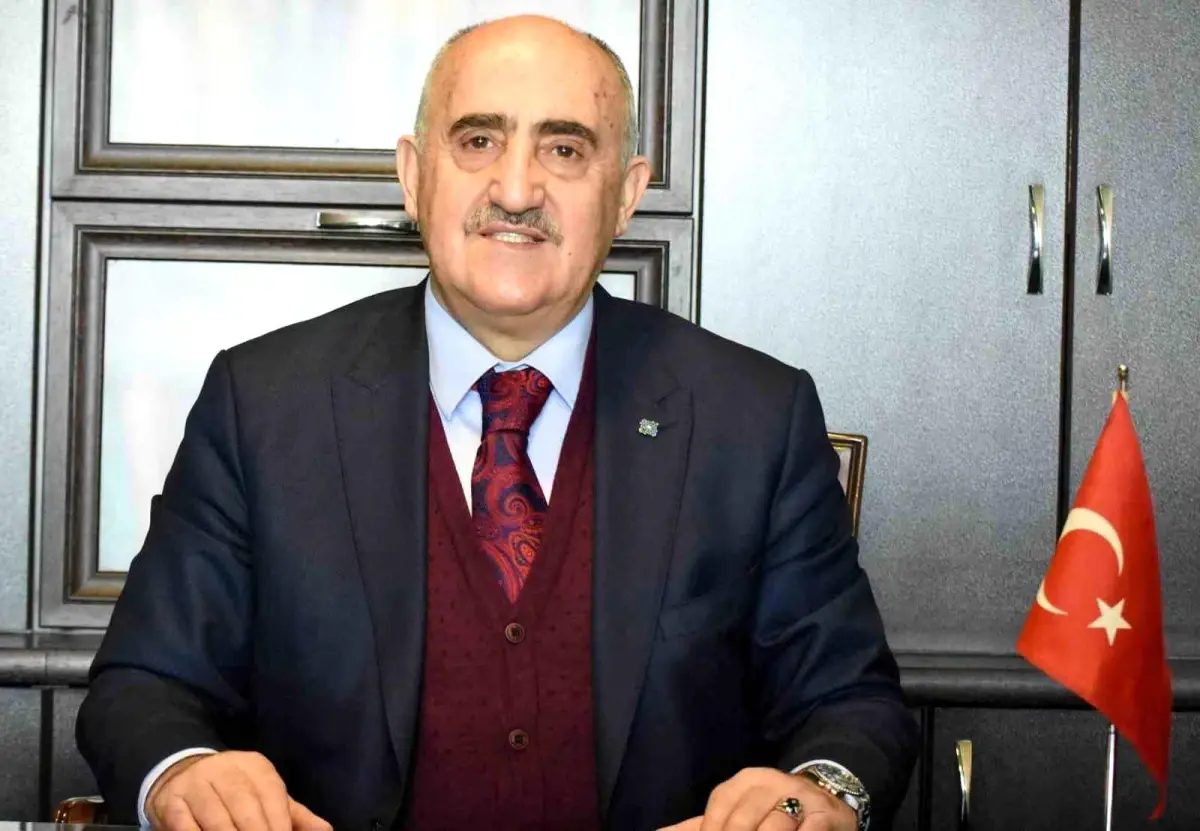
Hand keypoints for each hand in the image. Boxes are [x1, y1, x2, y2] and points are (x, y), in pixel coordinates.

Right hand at [146, 750, 331, 830]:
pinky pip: (185, 826)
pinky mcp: (171, 803)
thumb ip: (294, 815)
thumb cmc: (236, 791)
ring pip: (215, 818)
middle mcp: (225, 770)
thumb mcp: (266, 795)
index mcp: (255, 767)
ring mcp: (195, 785)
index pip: (271, 794)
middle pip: (244, 805)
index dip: (279, 822)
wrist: (183, 774)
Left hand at [658, 767, 855, 830]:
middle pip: (744, 818)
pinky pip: (809, 828)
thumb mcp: (738, 810)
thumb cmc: (773, 809)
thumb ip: (702, 826)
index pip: (720, 807)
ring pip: (776, 823)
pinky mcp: (826, 814)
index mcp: (745, 781)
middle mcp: (771, 782)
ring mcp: (801, 797)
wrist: (829, 797)